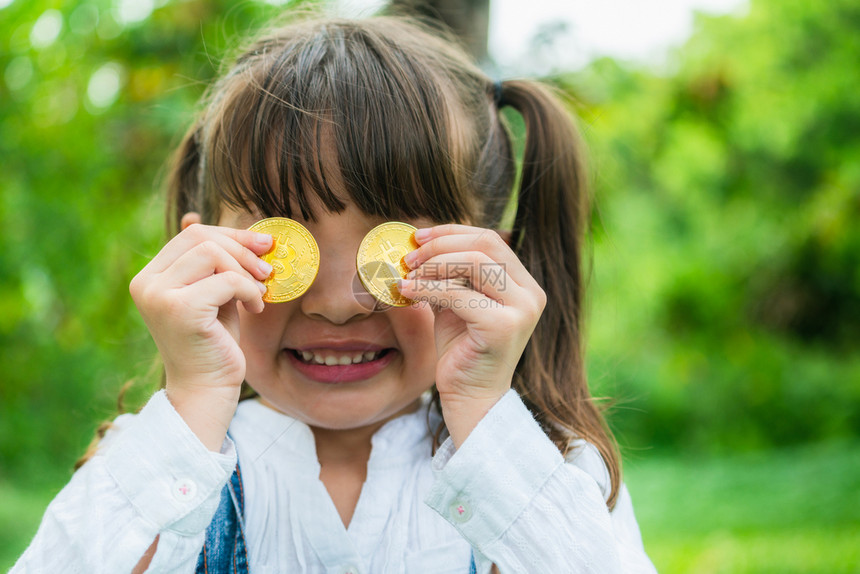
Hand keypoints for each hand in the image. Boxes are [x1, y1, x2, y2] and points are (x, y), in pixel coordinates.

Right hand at [129, 222, 272, 448]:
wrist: (207, 389)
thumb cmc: (214, 342)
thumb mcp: (213, 294)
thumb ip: (210, 262)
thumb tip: (197, 216)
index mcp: (150, 276)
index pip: (193, 234)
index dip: (233, 235)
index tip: (264, 245)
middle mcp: (146, 283)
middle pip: (201, 237)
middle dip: (242, 248)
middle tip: (268, 269)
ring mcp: (158, 295)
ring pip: (213, 253)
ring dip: (246, 271)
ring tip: (258, 294)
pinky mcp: (180, 309)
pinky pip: (226, 280)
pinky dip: (249, 290)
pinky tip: (254, 309)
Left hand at [398, 224, 545, 445]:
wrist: (471, 398)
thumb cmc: (462, 351)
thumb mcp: (457, 302)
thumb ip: (452, 274)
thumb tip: (422, 243)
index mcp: (524, 284)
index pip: (491, 239)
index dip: (452, 232)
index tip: (419, 237)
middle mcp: (531, 293)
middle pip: (486, 244)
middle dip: (441, 245)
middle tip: (409, 257)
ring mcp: (522, 310)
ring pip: (475, 264)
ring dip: (434, 265)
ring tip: (408, 274)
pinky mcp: (503, 327)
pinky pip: (459, 294)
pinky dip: (428, 288)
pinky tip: (406, 291)